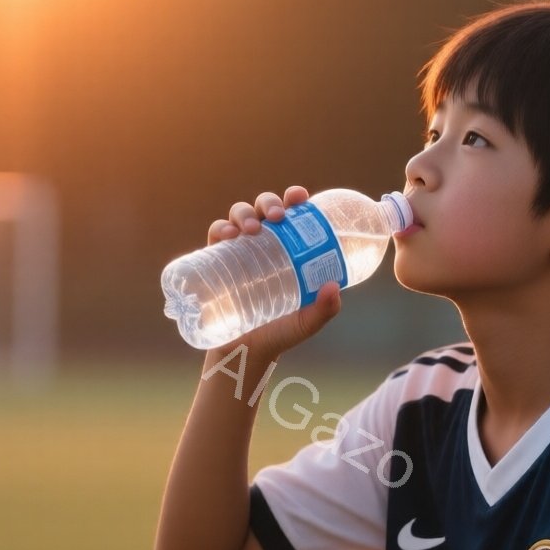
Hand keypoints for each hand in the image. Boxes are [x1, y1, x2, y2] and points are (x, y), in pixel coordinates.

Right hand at [204, 187, 341, 366]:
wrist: (245, 353)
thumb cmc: (279, 333)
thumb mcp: (305, 322)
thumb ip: (323, 309)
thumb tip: (334, 287)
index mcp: (287, 248)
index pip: (291, 215)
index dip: (293, 199)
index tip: (300, 197)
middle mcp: (263, 244)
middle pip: (264, 208)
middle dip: (269, 202)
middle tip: (277, 216)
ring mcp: (238, 250)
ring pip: (239, 215)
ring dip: (245, 212)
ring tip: (253, 228)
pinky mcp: (215, 261)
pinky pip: (215, 234)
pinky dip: (220, 228)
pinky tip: (227, 235)